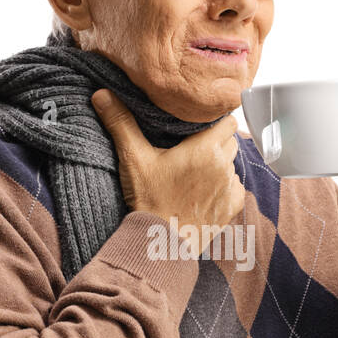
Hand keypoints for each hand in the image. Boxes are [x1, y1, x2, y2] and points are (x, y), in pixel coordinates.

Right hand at [93, 88, 245, 258]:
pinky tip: (203, 191)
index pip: (227, 119)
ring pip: (232, 164)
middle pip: (230, 140)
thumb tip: (102, 93)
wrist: (160, 244)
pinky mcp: (232, 207)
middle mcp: (224, 165)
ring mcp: (230, 187)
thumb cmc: (149, 200)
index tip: (198, 127)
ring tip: (196, 171)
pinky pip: (234, 187)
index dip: (214, 121)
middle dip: (216, 141)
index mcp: (206, 148)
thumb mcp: (133, 159)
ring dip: (219, 164)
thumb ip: (121, 123)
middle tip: (192, 149)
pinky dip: (223, 186)